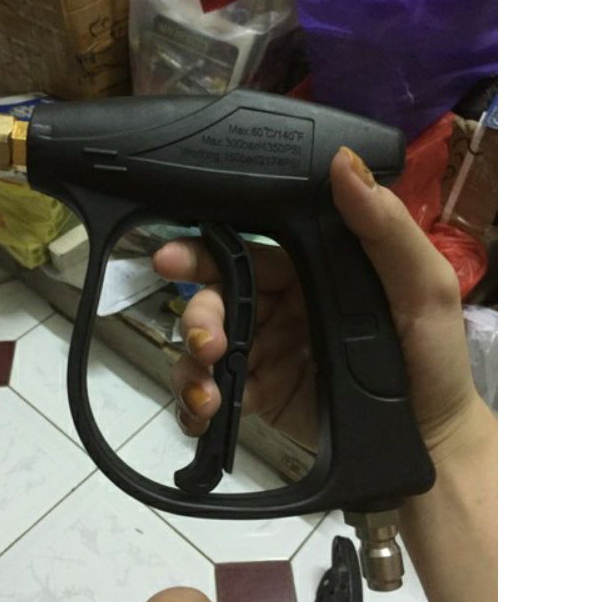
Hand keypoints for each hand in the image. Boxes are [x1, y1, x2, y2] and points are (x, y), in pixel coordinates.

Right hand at [152, 147, 482, 460]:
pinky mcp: (258, 395)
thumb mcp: (423, 285)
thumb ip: (385, 227)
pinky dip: (194, 401)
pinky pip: (213, 390)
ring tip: (207, 385)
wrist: (431, 438)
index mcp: (310, 269)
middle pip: (217, 297)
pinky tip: (202, 410)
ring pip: (206, 343)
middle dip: (197, 313)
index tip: (171, 256)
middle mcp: (280, 305)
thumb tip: (345, 163)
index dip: (205, 250)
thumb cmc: (431, 355)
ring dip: (191, 360)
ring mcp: (265, 351)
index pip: (247, 250)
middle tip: (204, 336)